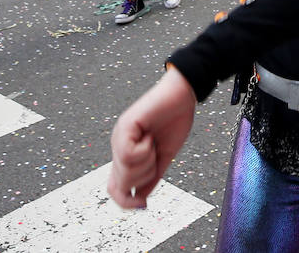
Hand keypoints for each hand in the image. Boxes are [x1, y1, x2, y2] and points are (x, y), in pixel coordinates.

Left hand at [108, 67, 196, 208]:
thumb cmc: (175, 120)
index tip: (144, 204)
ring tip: (153, 144)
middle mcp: (118, 145)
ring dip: (146, 162)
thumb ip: (152, 177)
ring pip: (125, 170)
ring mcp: (120, 135)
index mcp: (126, 154)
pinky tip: (150, 137)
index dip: (125, 202)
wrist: (184, 94)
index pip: (114, 187)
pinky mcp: (126, 125)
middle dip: (144, 177)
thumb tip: (140, 199)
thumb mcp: (164, 157)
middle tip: (155, 157)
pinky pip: (129, 153)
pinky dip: (144, 150)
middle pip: (121, 183)